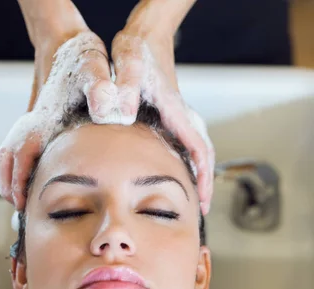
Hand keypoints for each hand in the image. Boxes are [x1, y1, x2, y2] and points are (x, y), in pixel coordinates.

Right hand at [0, 29, 121, 209]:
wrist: (65, 44)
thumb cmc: (81, 59)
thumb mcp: (94, 68)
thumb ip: (101, 86)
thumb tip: (107, 111)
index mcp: (44, 116)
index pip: (24, 151)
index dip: (20, 177)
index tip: (22, 200)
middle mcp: (32, 121)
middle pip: (9, 157)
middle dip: (9, 183)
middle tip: (18, 206)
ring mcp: (31, 123)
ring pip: (8, 153)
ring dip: (8, 177)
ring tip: (16, 199)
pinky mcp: (34, 124)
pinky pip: (15, 148)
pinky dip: (13, 166)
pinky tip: (24, 179)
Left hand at [111, 28, 214, 214]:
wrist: (145, 37)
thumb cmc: (136, 49)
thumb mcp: (127, 61)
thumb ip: (125, 83)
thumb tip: (126, 114)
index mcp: (176, 110)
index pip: (198, 148)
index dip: (202, 177)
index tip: (202, 201)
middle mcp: (182, 116)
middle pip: (203, 155)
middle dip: (204, 183)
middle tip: (201, 210)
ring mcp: (179, 118)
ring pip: (196, 152)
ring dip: (198, 176)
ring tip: (193, 201)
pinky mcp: (172, 119)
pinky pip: (186, 146)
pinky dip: (188, 165)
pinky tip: (176, 179)